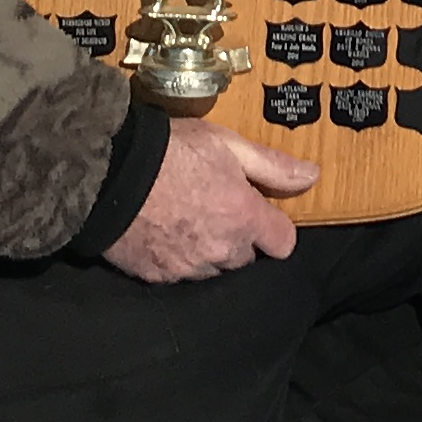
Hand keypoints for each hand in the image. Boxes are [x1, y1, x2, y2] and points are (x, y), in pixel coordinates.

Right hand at [101, 120, 319, 282]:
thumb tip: (313, 176)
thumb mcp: (226, 144)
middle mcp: (223, 250)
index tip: (258, 212)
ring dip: (209, 251)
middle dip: (238, 238)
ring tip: (186, 220)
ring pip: (214, 268)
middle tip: (214, 207)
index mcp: (245, 218)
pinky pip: (180, 274)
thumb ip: (272, 166)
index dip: (274, 228)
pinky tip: (162, 232)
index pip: (283, 243)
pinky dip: (177, 258)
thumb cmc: (171, 151)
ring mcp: (189, 268)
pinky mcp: (159, 277)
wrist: (108, 172)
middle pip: (246, 257)